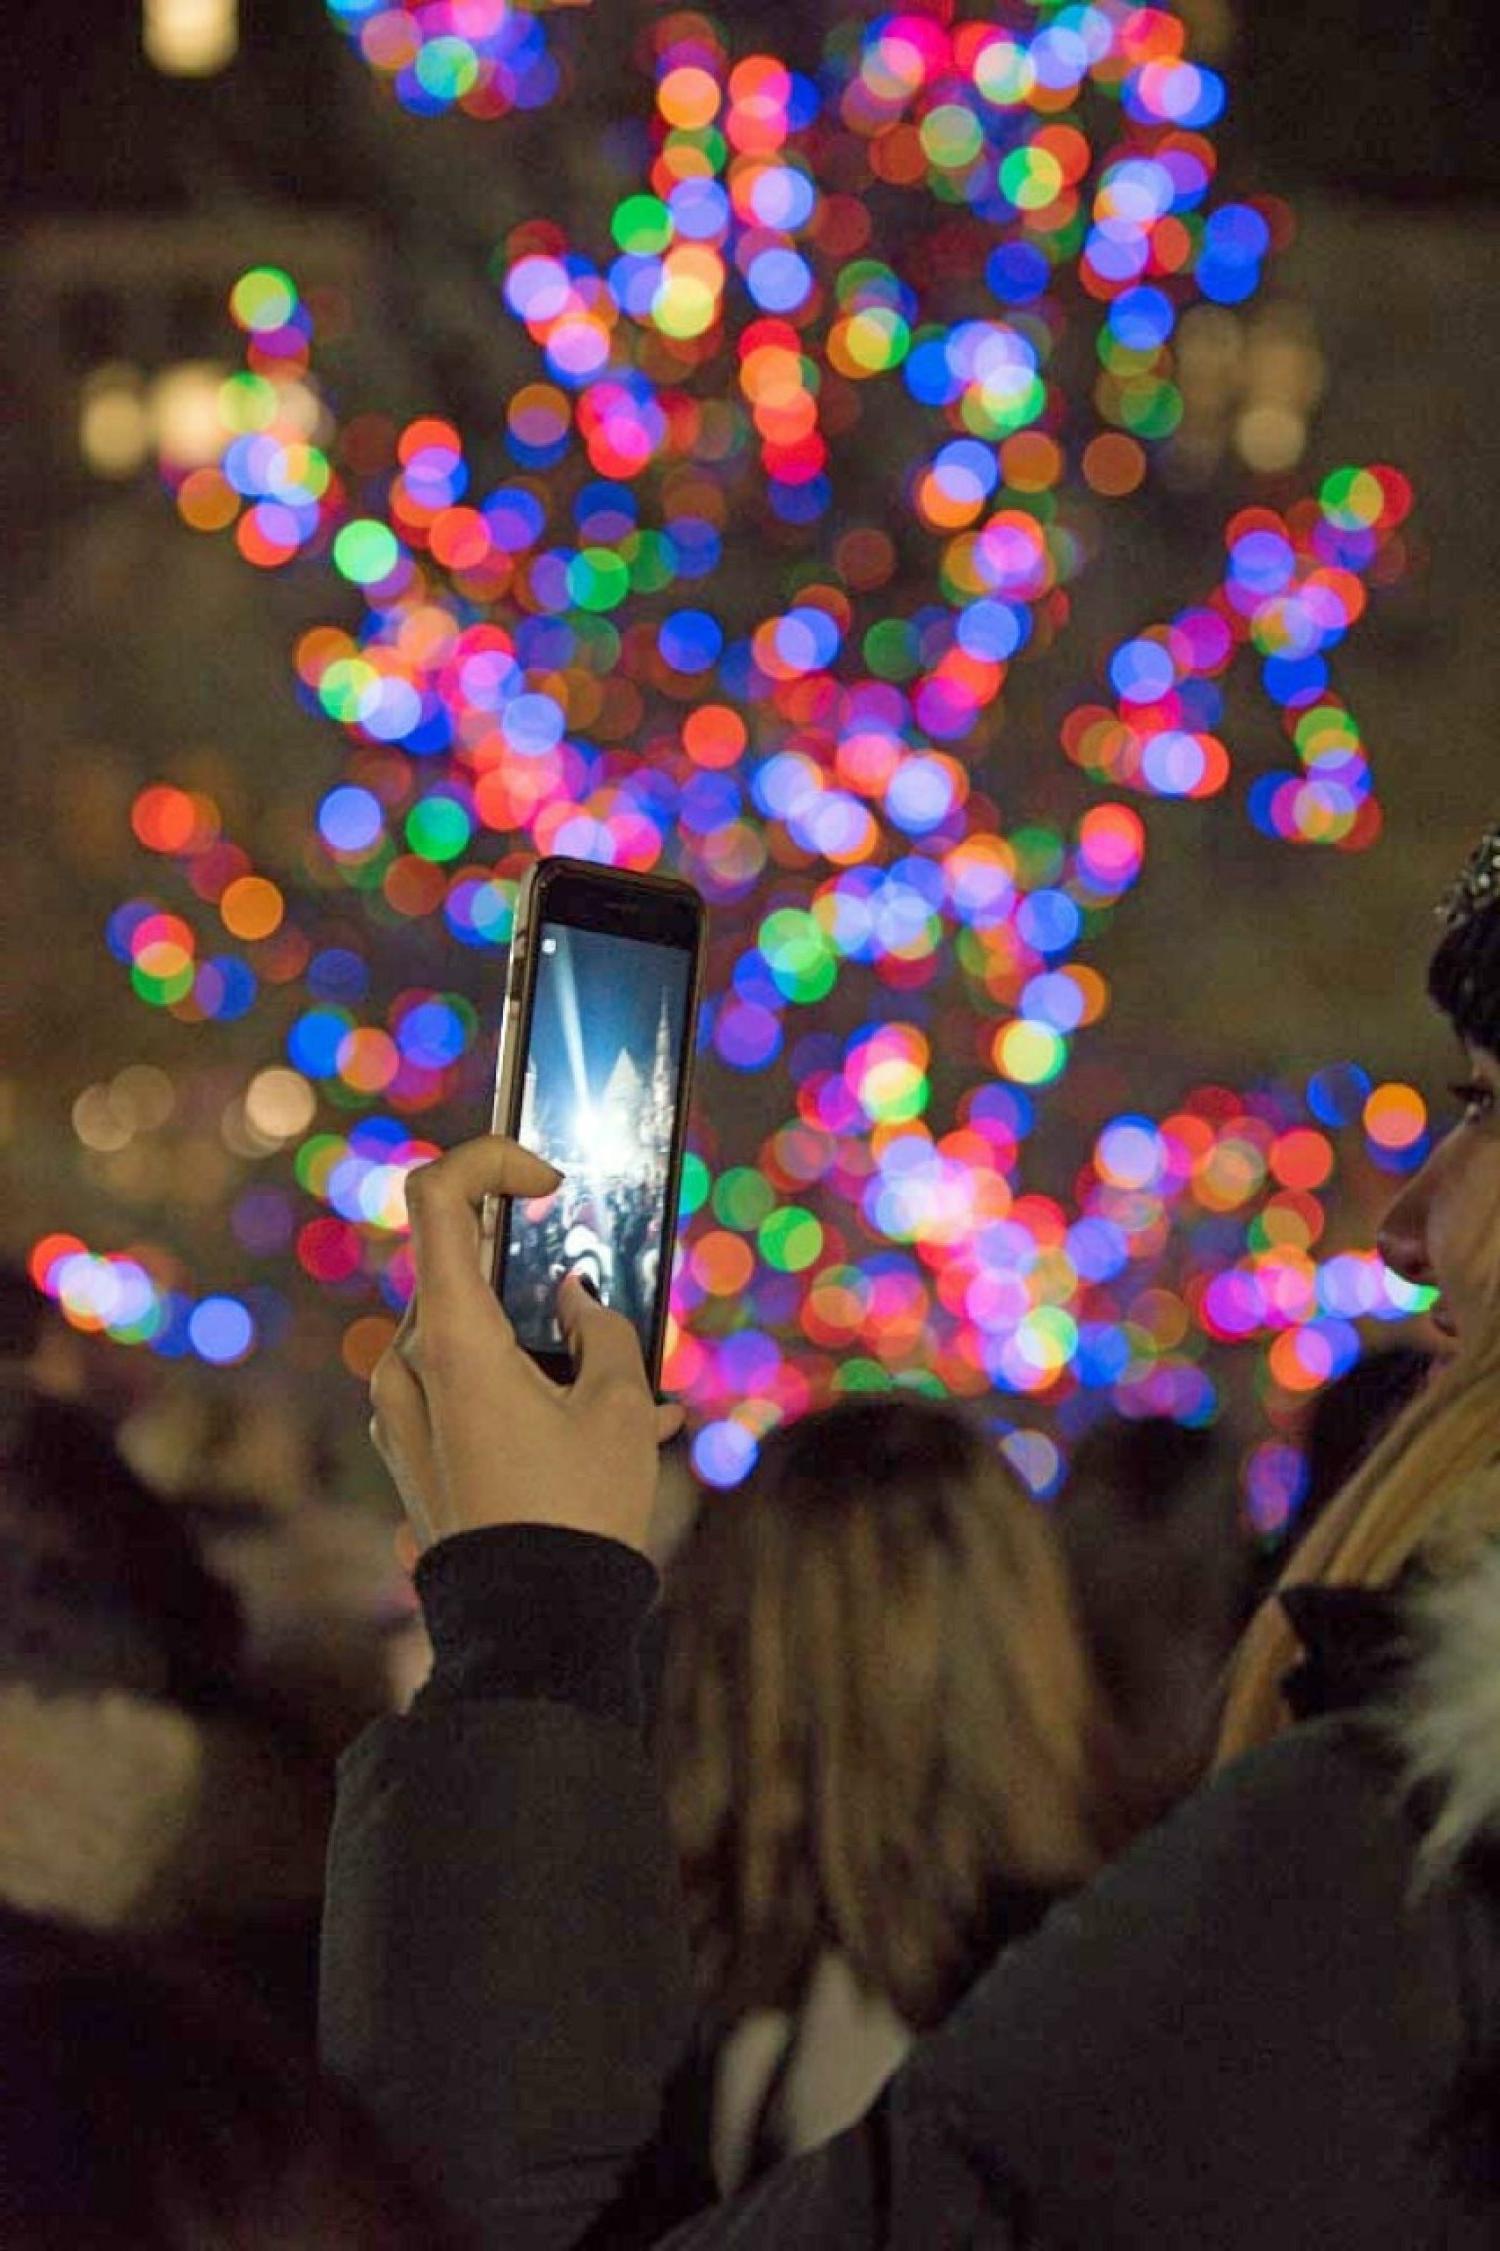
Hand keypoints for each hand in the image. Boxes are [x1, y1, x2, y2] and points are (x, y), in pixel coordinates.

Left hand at [369, 1136, 683, 1558]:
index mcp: (449, 1339)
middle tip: (616, 1309)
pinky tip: (601, 1436)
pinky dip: (525, 1396)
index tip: (547, 1179)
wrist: (528, 1635)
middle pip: (468, 1279)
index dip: (492, 1161)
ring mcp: (398, 1417)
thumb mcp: (621, 1410)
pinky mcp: (409, 1458)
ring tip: (637, 1397)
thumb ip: (607, 1332)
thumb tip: (580, 1300)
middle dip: (545, 1287)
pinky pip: (464, 1397)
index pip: (439, 1198)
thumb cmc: (575, 1514)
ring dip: (546, 1350)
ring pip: (474, 1343)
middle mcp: (407, 1369)